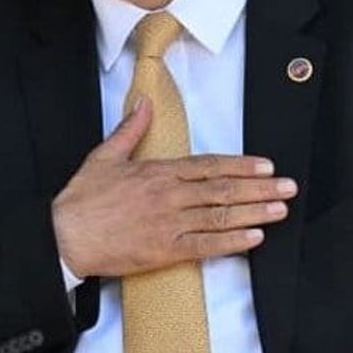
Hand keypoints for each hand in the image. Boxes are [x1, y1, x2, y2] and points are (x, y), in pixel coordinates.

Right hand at [51, 97, 296, 278]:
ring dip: (254, 212)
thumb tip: (144, 102)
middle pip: (222, 190)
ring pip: (221, 216)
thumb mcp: (103, 156)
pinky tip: (254, 238)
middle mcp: (168, 196)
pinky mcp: (165, 249)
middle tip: (288, 186)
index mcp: (155, 172)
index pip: (207, 166)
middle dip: (259, 188)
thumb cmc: (81, 199)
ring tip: (280, 209)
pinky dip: (233, 242)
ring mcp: (169, 224)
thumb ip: (129, 129)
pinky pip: (207, 246)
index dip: (239, 165)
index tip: (265, 165)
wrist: (65, 236)